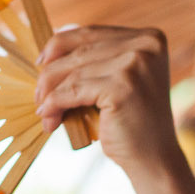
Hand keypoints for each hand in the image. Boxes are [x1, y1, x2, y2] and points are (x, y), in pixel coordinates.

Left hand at [34, 27, 183, 176]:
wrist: (155, 160)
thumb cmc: (134, 123)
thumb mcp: (120, 81)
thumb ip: (98, 60)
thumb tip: (51, 47)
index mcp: (149, 39)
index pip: (92, 33)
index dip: (60, 45)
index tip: (41, 62)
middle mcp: (146, 46)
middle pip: (80, 50)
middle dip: (51, 73)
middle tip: (38, 95)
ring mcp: (135, 64)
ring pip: (73, 71)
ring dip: (49, 92)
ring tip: (43, 111)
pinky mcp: (122, 86)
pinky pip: (73, 90)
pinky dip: (55, 104)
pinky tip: (49, 119)